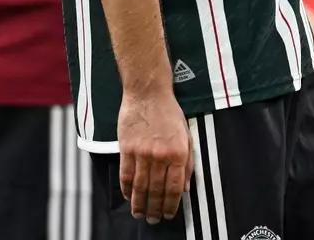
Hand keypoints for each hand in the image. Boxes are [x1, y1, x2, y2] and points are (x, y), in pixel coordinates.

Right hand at [116, 88, 192, 223]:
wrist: (148, 92)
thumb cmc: (168, 112)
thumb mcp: (186, 136)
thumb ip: (187, 163)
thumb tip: (185, 187)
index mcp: (177, 153)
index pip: (175, 188)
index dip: (171, 205)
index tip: (169, 214)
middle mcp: (160, 155)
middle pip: (156, 190)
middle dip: (155, 209)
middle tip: (153, 219)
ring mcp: (142, 152)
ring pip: (140, 186)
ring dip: (139, 203)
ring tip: (139, 213)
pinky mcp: (126, 148)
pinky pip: (125, 174)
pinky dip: (126, 188)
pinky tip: (128, 196)